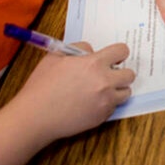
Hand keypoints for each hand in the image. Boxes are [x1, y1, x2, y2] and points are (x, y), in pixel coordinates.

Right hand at [9, 42, 133, 140]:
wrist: (35, 116)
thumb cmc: (41, 86)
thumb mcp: (55, 56)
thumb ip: (78, 48)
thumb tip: (92, 51)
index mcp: (94, 64)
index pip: (122, 51)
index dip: (118, 53)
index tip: (113, 57)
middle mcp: (104, 82)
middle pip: (130, 74)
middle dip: (120, 73)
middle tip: (107, 75)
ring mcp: (105, 101)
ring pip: (125, 93)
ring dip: (116, 90)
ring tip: (100, 91)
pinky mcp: (102, 117)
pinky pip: (113, 107)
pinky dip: (106, 104)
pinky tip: (90, 103)